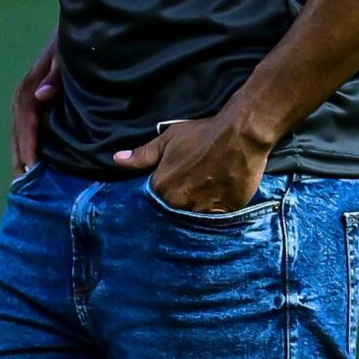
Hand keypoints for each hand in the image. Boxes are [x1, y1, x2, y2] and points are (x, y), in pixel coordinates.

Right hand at [10, 36, 59, 175]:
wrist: (78, 27)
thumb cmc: (73, 41)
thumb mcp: (66, 53)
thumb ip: (55, 74)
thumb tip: (41, 96)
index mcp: (31, 83)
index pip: (25, 118)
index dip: (27, 143)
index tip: (31, 167)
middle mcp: (26, 91)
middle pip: (18, 128)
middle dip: (19, 156)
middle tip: (21, 186)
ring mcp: (30, 95)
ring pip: (20, 129)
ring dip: (20, 153)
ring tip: (22, 181)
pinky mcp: (39, 99)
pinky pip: (30, 126)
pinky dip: (28, 144)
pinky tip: (33, 162)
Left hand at [113, 107, 270, 212]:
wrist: (241, 135)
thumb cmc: (204, 134)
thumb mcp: (169, 139)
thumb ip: (143, 155)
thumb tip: (117, 160)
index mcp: (162, 187)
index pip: (152, 204)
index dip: (158, 200)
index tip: (166, 195)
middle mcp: (178, 203)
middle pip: (171, 215)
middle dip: (176, 209)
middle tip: (186, 198)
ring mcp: (201, 211)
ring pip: (191, 222)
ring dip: (193, 216)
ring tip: (201, 204)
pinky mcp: (223, 214)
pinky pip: (213, 224)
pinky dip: (212, 219)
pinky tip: (216, 208)